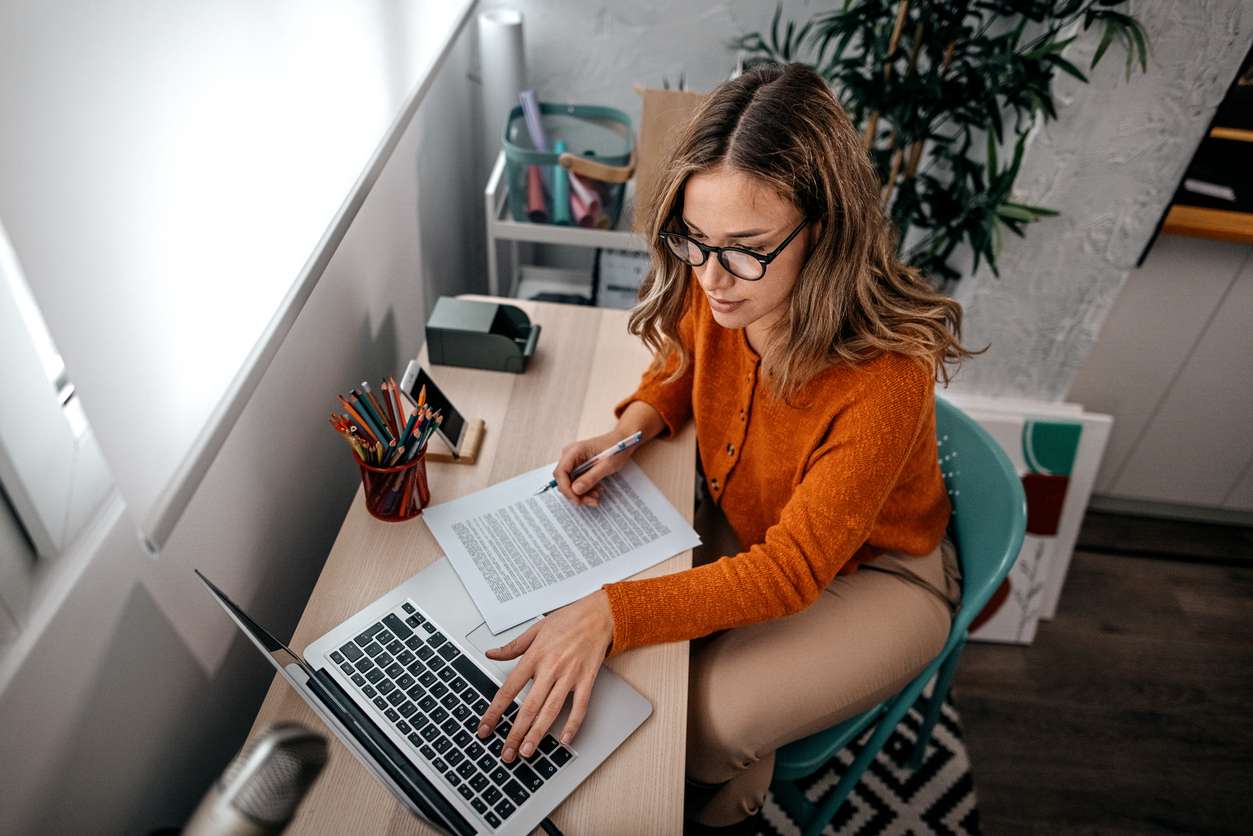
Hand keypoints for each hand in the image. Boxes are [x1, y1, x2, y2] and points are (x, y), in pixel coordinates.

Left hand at [475, 590, 613, 762]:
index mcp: (535, 656)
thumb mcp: (535, 628)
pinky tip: (564, 739)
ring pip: (551, 710)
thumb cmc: (569, 619)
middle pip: (529, 706)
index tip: (486, 728)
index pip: (508, 689)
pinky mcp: (587, 680)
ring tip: (527, 751)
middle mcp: (550, 668)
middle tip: (507, 753)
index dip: (495, 711)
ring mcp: (570, 676)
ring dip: (538, 734)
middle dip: (515, 733)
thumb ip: (512, 646)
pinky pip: (579, 707)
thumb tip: (491, 654)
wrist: (598, 614)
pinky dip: (572, 725)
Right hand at [554, 430, 639, 506]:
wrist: (623, 441)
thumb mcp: (607, 465)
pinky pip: (576, 481)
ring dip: (581, 493)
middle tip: (592, 501)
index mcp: (574, 451)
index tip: (577, 500)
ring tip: (596, 496)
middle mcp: (570, 455)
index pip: (560, 473)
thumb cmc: (617, 449)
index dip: (566, 489)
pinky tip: (596, 490)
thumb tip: (575, 490)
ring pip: (569, 483)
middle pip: (563, 480)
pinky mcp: (578, 465)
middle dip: (576, 493)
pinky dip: (585, 488)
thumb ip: (591, 477)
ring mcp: (573, 460)